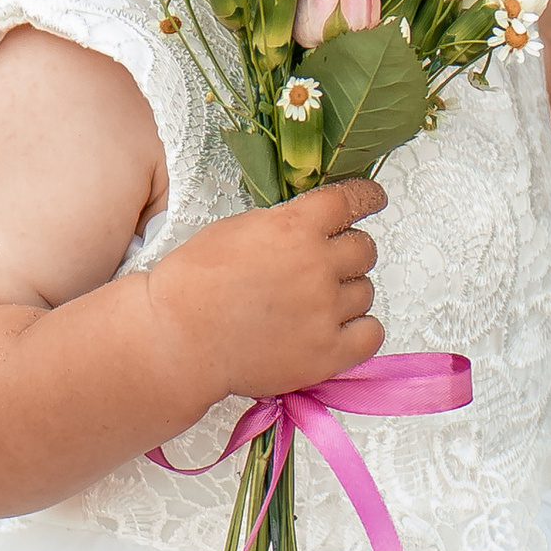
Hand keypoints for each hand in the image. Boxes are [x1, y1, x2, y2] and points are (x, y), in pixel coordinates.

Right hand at [147, 179, 387, 403]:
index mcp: (294, 227)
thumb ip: (283, 223)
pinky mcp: (328, 353)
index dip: (366, 197)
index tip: (373, 198)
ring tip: (312, 304)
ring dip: (347, 293)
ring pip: (366, 291)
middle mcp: (317, 265)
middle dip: (348, 252)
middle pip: (364, 248)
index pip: (352, 200)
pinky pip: (371, 334)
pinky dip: (359, 330)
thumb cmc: (193, 284)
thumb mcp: (236, 228)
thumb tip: (311, 225)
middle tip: (323, 265)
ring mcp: (325, 310)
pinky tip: (336, 329)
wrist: (177, 338)